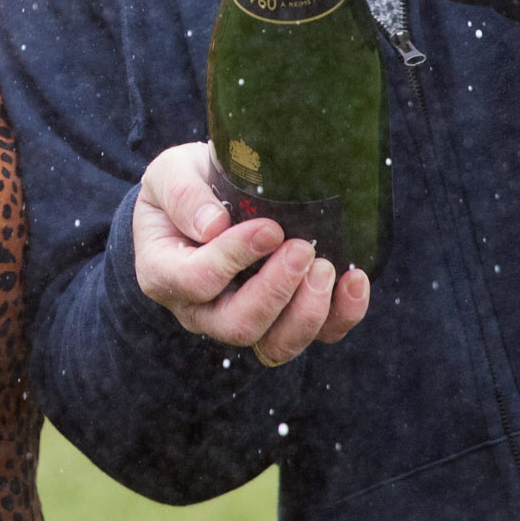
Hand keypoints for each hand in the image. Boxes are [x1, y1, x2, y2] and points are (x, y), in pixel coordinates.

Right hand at [132, 140, 371, 365]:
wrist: (202, 201)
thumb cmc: (184, 187)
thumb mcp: (168, 174)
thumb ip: (182, 195)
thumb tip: (213, 225)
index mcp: (165, 273)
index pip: (197, 281)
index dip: (234, 258)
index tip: (269, 228)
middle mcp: (201, 310)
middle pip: (238, 326)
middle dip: (276, 291)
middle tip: (302, 248)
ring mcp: (243, 319)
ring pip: (276, 346)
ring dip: (307, 311)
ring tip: (324, 265)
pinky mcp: (284, 319)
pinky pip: (316, 335)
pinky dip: (341, 315)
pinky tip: (354, 280)